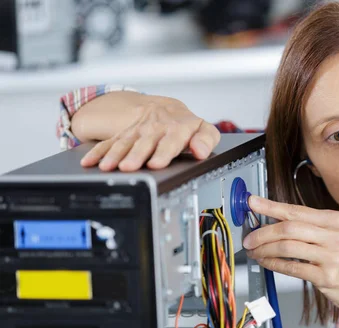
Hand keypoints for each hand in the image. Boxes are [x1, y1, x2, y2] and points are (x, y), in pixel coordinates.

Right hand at [80, 98, 219, 170]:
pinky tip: (89, 162)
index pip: (170, 141)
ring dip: (115, 154)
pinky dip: (98, 152)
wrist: (166, 108)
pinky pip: (109, 142)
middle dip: (136, 155)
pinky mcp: (124, 135)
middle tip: (129, 167)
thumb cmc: (185, 124)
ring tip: (108, 167)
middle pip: (144, 143)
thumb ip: (207, 139)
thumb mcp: (203, 128)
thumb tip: (201, 151)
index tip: (156, 164)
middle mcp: (154, 130)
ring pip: (124, 143)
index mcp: (175, 129)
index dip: (163, 152)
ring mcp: (137, 132)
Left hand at [243, 196, 338, 317]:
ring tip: (255, 252)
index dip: (270, 207)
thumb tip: (273, 222)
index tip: (253, 202)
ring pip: (287, 247)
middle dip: (263, 233)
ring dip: (265, 249)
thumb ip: (308, 228)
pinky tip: (267, 263)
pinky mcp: (327, 276)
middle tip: (249, 238)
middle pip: (289, 228)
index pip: (296, 210)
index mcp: (334, 220)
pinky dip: (274, 265)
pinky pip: (292, 267)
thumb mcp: (334, 238)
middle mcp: (334, 235)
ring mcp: (332, 256)